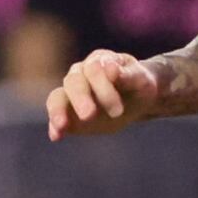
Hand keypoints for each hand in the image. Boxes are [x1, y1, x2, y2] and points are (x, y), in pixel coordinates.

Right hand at [47, 50, 162, 139]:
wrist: (138, 100)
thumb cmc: (140, 85)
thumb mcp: (142, 80)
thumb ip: (128, 74)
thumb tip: (111, 68)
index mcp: (99, 61)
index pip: (94, 69)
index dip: (103, 87)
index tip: (118, 109)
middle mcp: (80, 73)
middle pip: (73, 82)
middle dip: (80, 98)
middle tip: (89, 115)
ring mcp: (71, 93)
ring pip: (58, 97)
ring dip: (58, 111)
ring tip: (61, 125)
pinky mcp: (68, 112)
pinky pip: (57, 117)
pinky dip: (54, 126)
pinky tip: (56, 136)